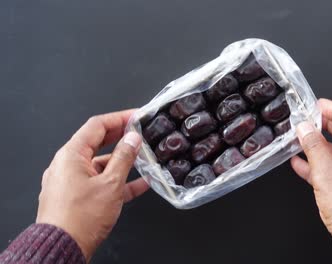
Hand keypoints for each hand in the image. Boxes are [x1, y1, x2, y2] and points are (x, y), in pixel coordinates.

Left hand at [36, 110, 149, 261]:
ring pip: (101, 164)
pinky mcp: (77, 196)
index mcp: (71, 155)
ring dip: (122, 161)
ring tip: (144, 160)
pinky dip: (118, 181)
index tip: (136, 117)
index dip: (119, 118)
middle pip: (98, 143)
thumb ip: (124, 158)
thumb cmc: (80, 218)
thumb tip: (133, 139)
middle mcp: (68, 165)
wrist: (64, 247)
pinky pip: (100, 182)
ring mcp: (72, 181)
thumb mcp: (110, 184)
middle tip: (140, 133)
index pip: (97, 125)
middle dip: (121, 137)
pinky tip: (139, 184)